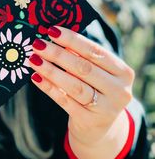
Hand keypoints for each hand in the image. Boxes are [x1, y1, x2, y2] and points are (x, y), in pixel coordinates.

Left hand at [28, 25, 134, 147]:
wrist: (99, 127)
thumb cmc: (95, 90)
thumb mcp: (97, 74)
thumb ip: (82, 57)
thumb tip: (53, 36)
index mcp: (123, 73)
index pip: (95, 52)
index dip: (73, 40)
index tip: (52, 31)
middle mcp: (119, 91)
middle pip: (84, 68)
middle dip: (58, 54)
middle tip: (38, 44)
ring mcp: (105, 108)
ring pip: (74, 85)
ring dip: (50, 70)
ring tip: (33, 59)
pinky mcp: (89, 121)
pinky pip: (64, 101)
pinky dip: (48, 87)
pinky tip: (35, 77)